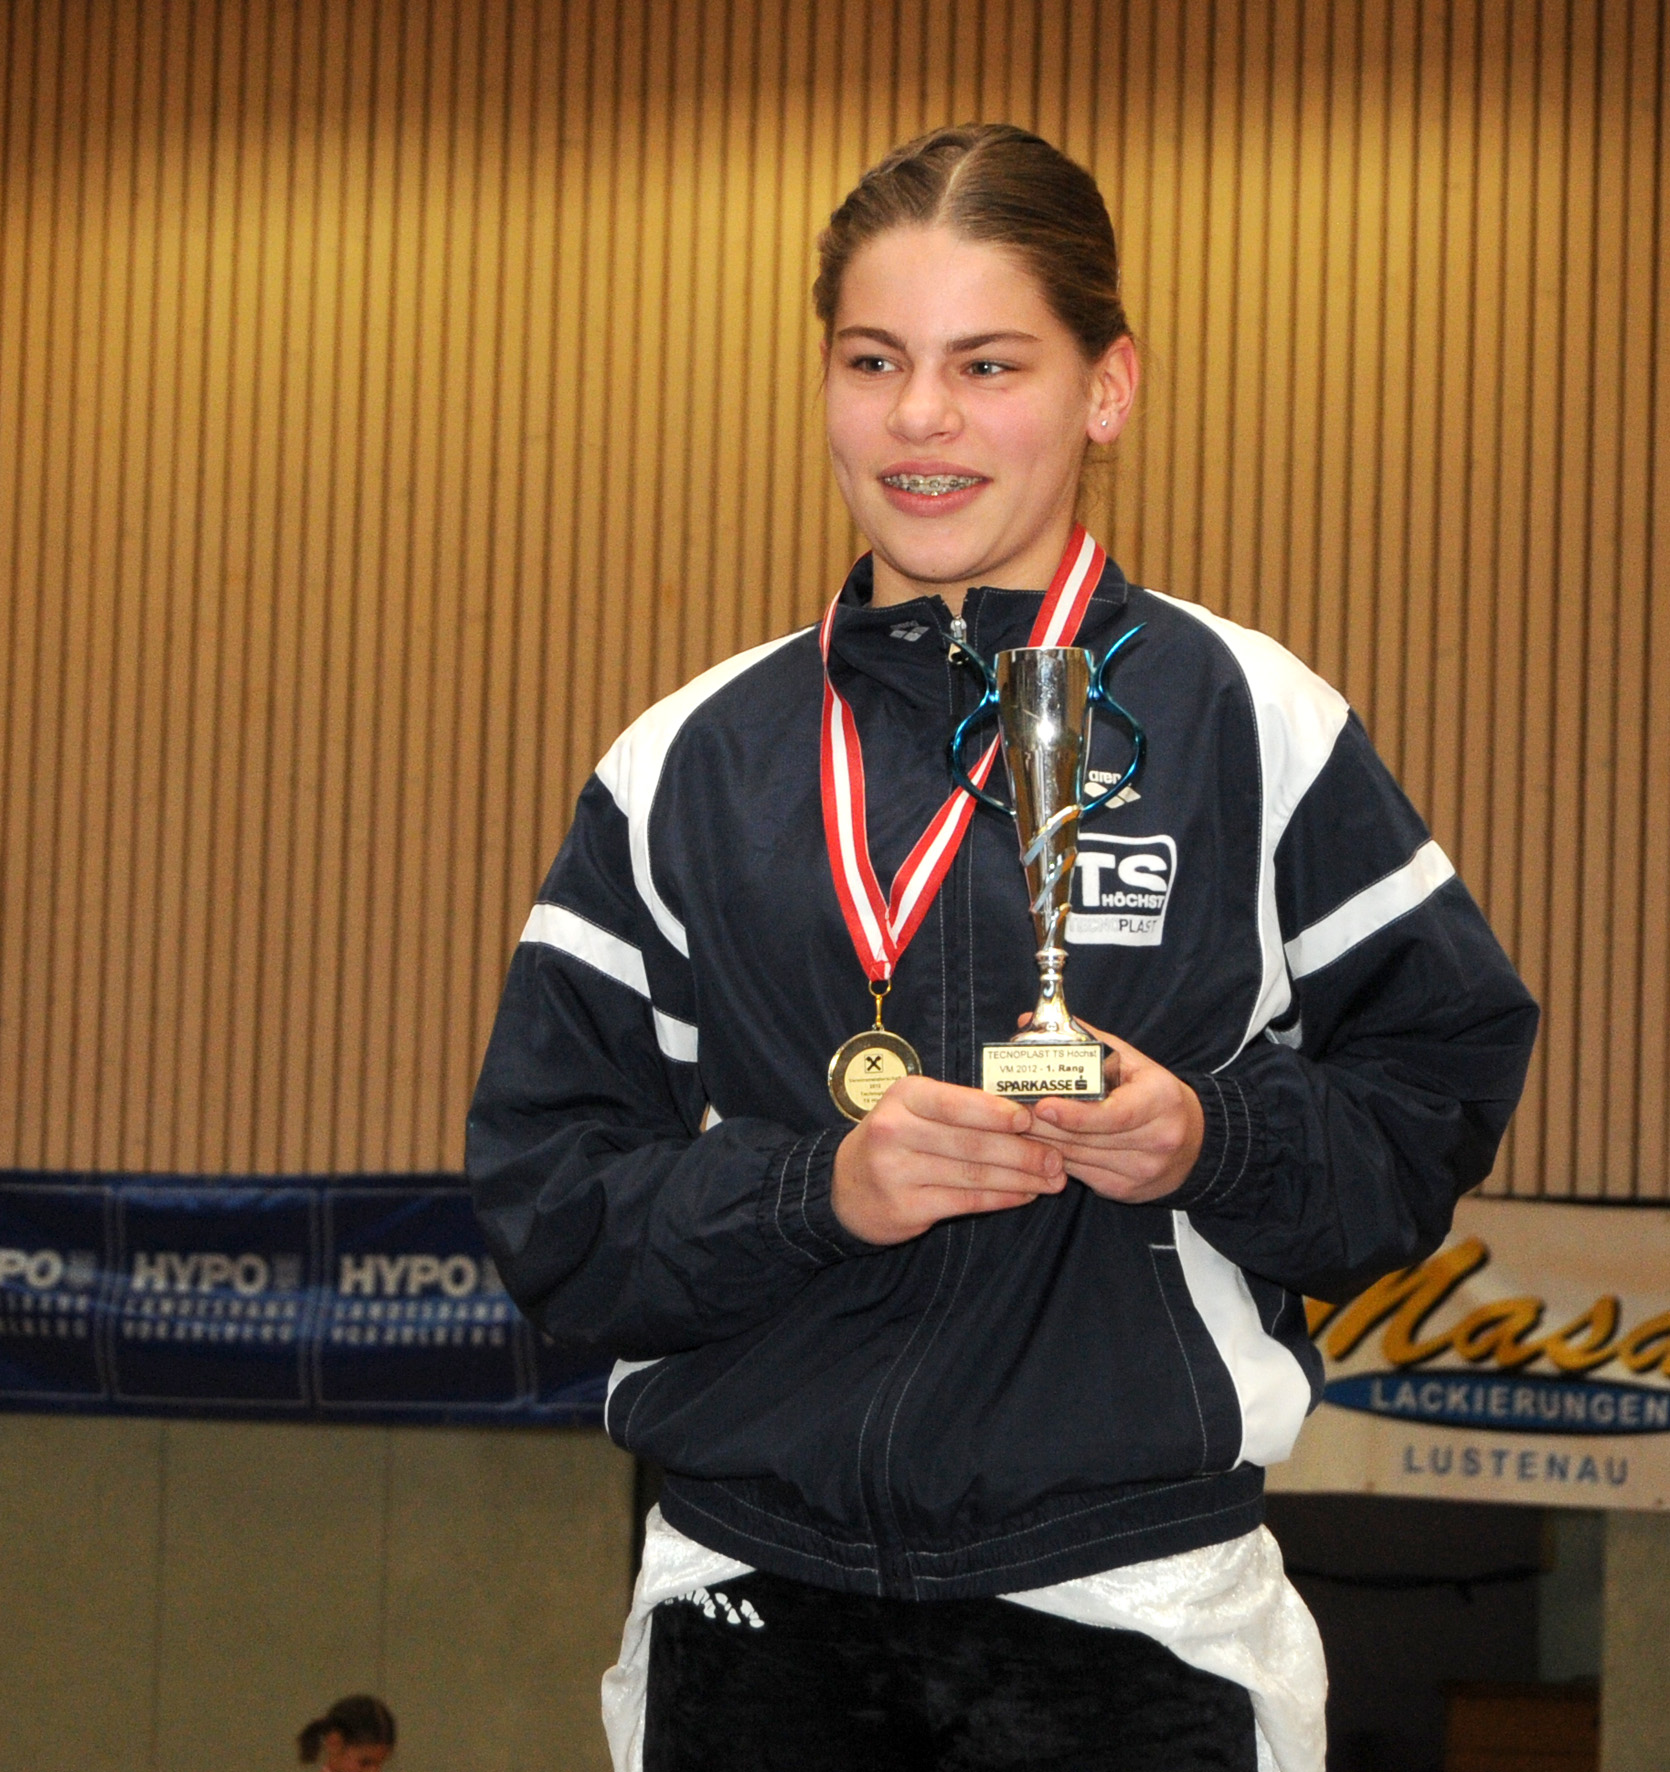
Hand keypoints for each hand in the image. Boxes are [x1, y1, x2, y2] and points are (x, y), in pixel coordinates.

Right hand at [832, 1076, 1066, 1245]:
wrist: (845, 1186)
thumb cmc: (896, 1139)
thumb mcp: (915, 1109)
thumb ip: (960, 1107)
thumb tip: (1025, 1113)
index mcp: (903, 1097)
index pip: (955, 1103)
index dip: (996, 1113)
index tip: (1031, 1119)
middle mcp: (895, 1131)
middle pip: (971, 1143)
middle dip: (1022, 1151)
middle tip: (1057, 1157)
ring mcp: (897, 1172)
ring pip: (973, 1175)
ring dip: (1019, 1178)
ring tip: (1051, 1179)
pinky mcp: (905, 1208)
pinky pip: (965, 1201)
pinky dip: (1001, 1198)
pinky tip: (1024, 1195)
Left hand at [1023, 1020, 1203, 1203]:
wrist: (1194, 1143)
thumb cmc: (1153, 1093)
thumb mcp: (1131, 1060)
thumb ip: (1084, 1040)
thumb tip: (1032, 1021)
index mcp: (1161, 1100)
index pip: (1116, 1114)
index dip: (1077, 1114)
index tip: (1044, 1105)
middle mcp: (1157, 1140)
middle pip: (1088, 1138)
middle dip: (1044, 1124)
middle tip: (1010, 1109)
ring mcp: (1142, 1170)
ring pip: (1078, 1158)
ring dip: (1042, 1141)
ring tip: (1015, 1124)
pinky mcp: (1125, 1190)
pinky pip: (1079, 1174)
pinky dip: (1054, 1158)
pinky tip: (1036, 1143)